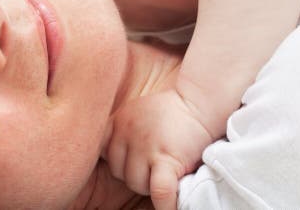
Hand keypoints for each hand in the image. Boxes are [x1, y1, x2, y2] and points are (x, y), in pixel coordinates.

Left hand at [107, 89, 211, 209]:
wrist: (198, 101)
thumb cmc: (169, 112)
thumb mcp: (134, 114)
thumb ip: (120, 132)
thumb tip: (109, 158)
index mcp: (117, 122)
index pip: (101, 153)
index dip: (117, 161)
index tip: (130, 161)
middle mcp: (127, 133)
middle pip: (118, 172)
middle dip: (135, 174)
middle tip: (153, 168)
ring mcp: (146, 146)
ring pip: (135, 183)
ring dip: (149, 186)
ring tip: (165, 175)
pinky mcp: (167, 158)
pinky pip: (158, 189)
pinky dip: (164, 203)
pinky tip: (168, 208)